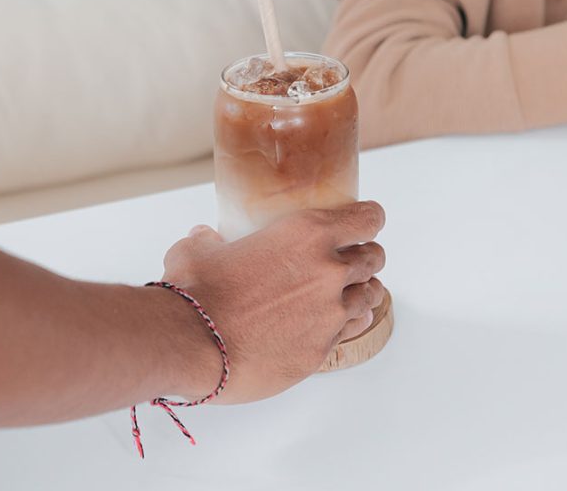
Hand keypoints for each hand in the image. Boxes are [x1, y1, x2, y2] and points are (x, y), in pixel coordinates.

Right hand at [160, 201, 385, 403]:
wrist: (193, 344)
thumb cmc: (196, 292)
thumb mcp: (198, 250)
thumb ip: (208, 239)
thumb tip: (205, 236)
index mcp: (306, 234)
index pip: (366, 219)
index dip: (368, 218)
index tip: (365, 221)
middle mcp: (328, 270)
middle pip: (373, 256)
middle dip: (365, 255)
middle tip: (352, 258)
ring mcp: (330, 312)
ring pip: (371, 293)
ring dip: (362, 289)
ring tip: (349, 291)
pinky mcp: (322, 348)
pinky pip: (354, 328)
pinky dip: (351, 320)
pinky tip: (340, 320)